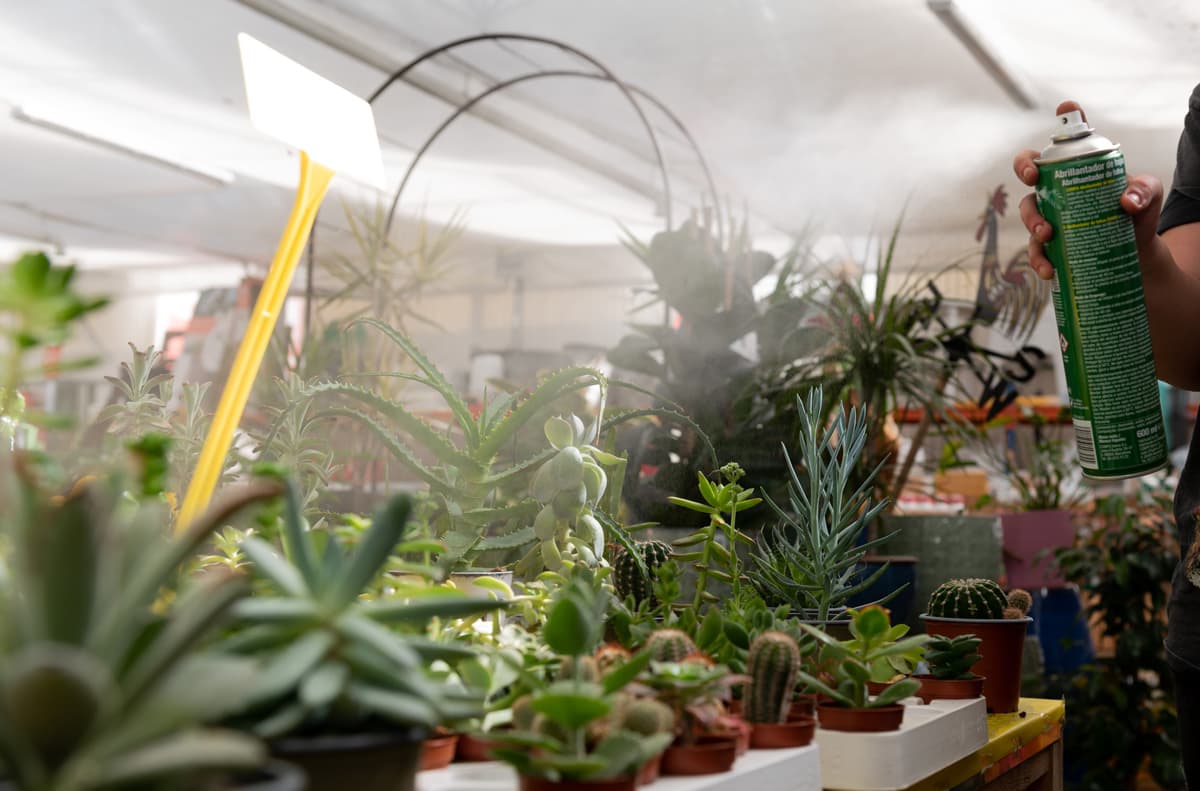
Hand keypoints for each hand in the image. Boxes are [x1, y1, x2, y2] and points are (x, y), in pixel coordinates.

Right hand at [1013, 100, 1165, 279]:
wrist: (1134, 255)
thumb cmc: (1137, 216)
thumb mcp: (1149, 198)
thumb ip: (1144, 191)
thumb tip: (1126, 202)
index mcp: (1079, 167)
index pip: (1069, 137)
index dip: (1066, 117)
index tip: (1067, 108)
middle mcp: (1057, 187)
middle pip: (1029, 169)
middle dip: (1025, 169)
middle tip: (1033, 179)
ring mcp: (1049, 215)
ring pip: (1028, 210)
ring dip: (1031, 221)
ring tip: (1047, 235)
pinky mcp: (1049, 245)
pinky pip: (1035, 251)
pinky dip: (1039, 260)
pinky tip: (1050, 270)